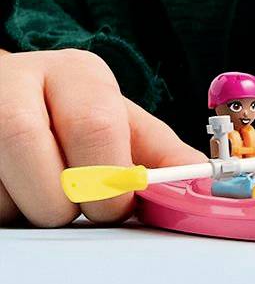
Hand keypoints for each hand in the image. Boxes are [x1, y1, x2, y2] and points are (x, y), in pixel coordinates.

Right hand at [0, 48, 206, 226]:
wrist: (1, 92)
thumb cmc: (67, 110)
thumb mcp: (117, 120)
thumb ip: (158, 152)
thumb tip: (204, 180)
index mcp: (76, 73)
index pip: (95, 126)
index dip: (110, 179)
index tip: (119, 204)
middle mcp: (18, 81)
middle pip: (35, 153)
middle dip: (64, 202)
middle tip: (75, 208)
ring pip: (1, 187)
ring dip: (26, 208)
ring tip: (39, 193)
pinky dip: (2, 209)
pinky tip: (12, 190)